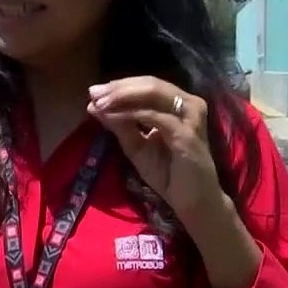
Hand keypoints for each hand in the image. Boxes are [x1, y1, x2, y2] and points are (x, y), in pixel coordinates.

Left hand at [87, 76, 221, 220]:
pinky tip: (114, 116)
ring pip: (155, 93)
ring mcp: (191, 118)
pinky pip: (156, 117)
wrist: (194, 203)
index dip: (119, 86)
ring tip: (101, 103)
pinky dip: (132, 114)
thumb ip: (119, 124)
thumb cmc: (168, 174)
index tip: (93, 92)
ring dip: (124, 96)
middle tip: (94, 94)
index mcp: (178, 104)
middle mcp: (189, 104)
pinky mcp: (187, 134)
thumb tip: (94, 104)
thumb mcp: (136, 146)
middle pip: (151, 84)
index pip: (147, 85)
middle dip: (119, 88)